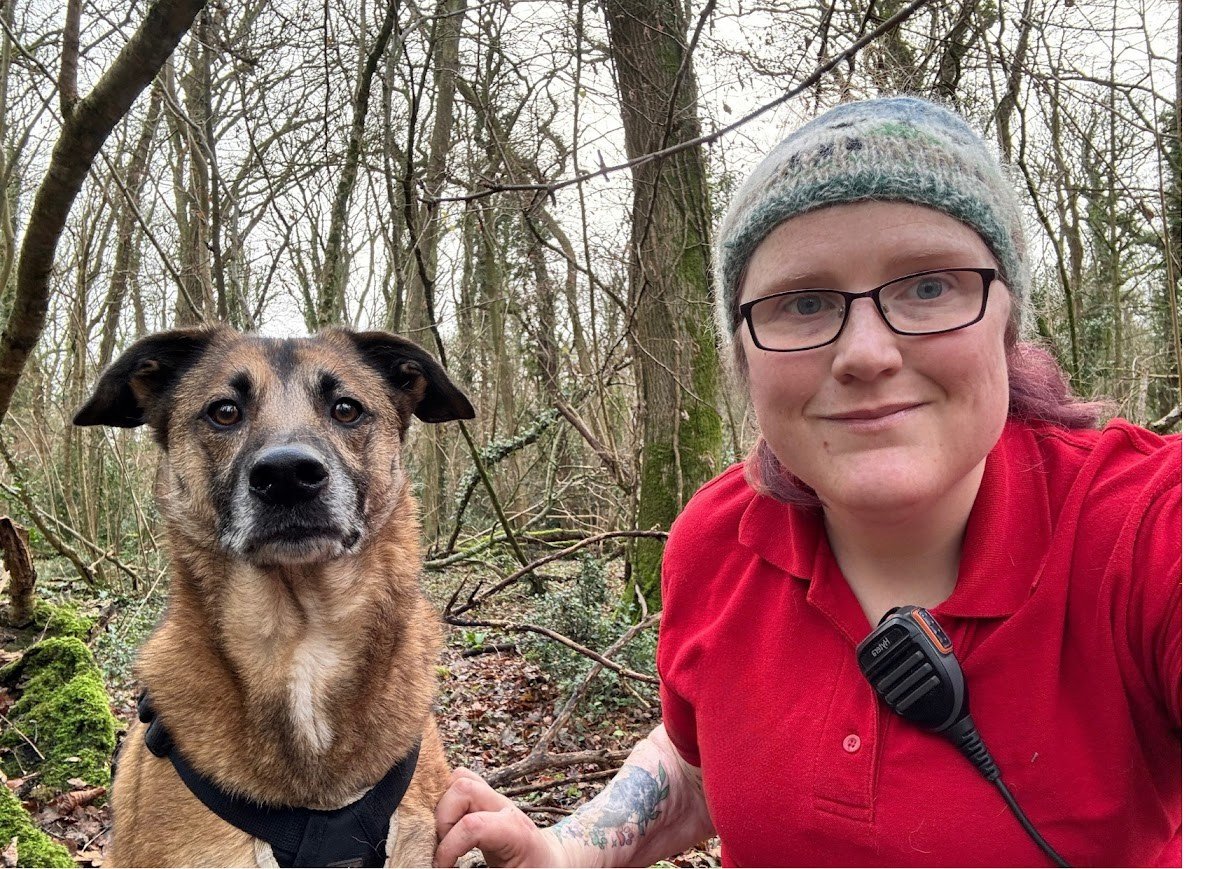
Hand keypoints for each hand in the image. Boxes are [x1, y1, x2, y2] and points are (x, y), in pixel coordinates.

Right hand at [434, 768, 570, 867]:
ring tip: (443, 837)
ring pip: (459, 779)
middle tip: (441, 848)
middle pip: (463, 787)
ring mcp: (495, 800)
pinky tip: (446, 828)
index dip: (449, 848)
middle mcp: (506, 807)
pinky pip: (460, 785)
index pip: (473, 825)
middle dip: (442, 819)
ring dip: (442, 807)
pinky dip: (445, 802)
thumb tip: (445, 868)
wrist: (551, 862)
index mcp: (516, 832)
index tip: (442, 867)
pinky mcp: (486, 801)